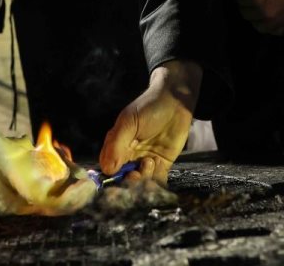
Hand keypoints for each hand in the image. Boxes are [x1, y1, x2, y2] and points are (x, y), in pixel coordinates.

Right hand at [99, 60, 200, 186]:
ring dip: (144, 178)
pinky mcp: (162, 164)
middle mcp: (129, 157)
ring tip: (150, 161)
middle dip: (128, 181)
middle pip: (124, 180)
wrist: (175, 101)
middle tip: (134, 173)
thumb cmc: (148, 107)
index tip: (119, 175)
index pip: (108, 169)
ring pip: (141, 183)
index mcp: (116, 147)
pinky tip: (158, 163)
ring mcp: (145, 162)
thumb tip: (108, 169)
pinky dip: (156, 179)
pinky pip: (157, 180)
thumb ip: (116, 144)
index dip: (112, 177)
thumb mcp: (129, 121)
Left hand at [236, 0, 283, 35]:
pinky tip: (268, 20)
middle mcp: (263, 13)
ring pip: (257, 26)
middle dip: (244, 6)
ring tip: (256, 12)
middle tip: (247, 1)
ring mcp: (275, 23)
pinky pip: (272, 31)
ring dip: (254, 19)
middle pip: (245, 14)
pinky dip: (268, 26)